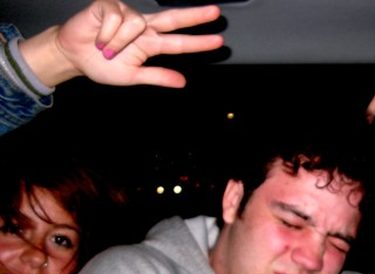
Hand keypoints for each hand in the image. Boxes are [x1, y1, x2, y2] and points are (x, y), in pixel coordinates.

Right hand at [19, 1, 223, 87]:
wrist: (73, 56)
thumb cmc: (103, 65)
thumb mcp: (132, 76)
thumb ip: (157, 77)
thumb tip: (182, 82)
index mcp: (150, 44)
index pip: (178, 42)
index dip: (198, 42)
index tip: (218, 41)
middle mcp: (143, 27)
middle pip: (173, 18)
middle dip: (194, 15)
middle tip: (215, 12)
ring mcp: (127, 13)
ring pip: (136, 24)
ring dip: (119, 42)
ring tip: (107, 49)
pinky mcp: (109, 5)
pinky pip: (115, 18)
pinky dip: (106, 34)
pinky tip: (99, 37)